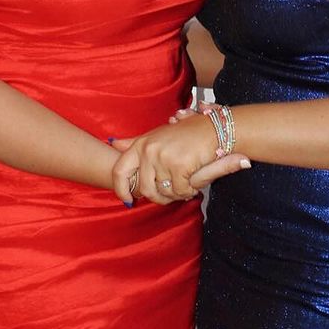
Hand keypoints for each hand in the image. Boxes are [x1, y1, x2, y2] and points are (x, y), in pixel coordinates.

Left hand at [111, 117, 250, 203]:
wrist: (215, 129)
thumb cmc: (188, 133)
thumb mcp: (157, 135)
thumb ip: (136, 142)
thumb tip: (113, 144)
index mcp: (142, 143)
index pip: (120, 170)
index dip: (121, 189)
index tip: (128, 199)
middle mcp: (149, 150)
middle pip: (145, 189)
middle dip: (159, 197)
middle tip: (172, 194)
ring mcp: (163, 157)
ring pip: (164, 192)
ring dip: (176, 193)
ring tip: (185, 183)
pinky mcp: (178, 165)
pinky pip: (180, 191)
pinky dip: (189, 190)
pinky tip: (194, 180)